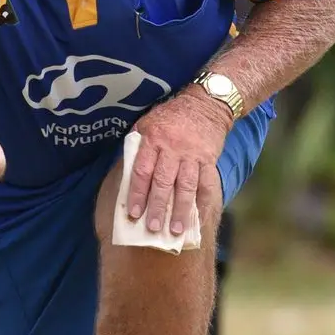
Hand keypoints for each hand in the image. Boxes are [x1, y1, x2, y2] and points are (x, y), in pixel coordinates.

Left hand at [126, 92, 231, 235]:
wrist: (205, 103)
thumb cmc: (171, 116)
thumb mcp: (147, 123)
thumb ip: (138, 145)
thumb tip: (126, 172)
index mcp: (153, 139)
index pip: (142, 171)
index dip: (136, 193)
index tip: (133, 213)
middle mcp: (172, 149)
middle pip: (163, 182)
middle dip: (157, 207)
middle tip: (153, 228)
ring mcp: (192, 156)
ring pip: (185, 187)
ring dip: (181, 211)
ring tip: (176, 230)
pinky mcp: (209, 160)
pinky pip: (206, 185)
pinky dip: (203, 204)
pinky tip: (199, 219)